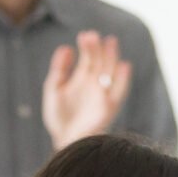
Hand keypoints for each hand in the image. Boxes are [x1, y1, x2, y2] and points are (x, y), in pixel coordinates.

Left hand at [42, 31, 131, 147]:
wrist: (65, 141)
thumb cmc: (59, 118)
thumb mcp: (54, 89)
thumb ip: (59, 69)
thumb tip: (65, 48)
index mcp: (82, 80)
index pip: (88, 58)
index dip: (87, 47)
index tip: (85, 35)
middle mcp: (95, 85)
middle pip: (100, 62)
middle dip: (98, 49)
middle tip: (93, 35)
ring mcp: (103, 95)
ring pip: (110, 72)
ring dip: (111, 57)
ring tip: (110, 41)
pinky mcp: (109, 107)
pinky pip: (120, 91)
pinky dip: (123, 78)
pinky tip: (124, 65)